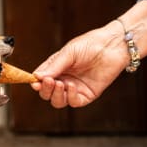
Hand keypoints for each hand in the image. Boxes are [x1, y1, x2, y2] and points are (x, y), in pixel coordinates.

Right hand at [30, 0, 146, 108]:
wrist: (112, 46)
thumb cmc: (90, 44)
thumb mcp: (69, 52)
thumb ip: (54, 66)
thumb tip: (36, 76)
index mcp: (56, 68)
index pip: (41, 80)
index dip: (36, 83)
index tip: (34, 82)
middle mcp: (63, 80)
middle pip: (47, 94)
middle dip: (45, 90)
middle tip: (48, 82)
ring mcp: (75, 89)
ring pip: (58, 101)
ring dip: (55, 95)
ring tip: (59, 84)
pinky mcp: (87, 95)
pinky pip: (74, 102)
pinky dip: (69, 96)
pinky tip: (70, 86)